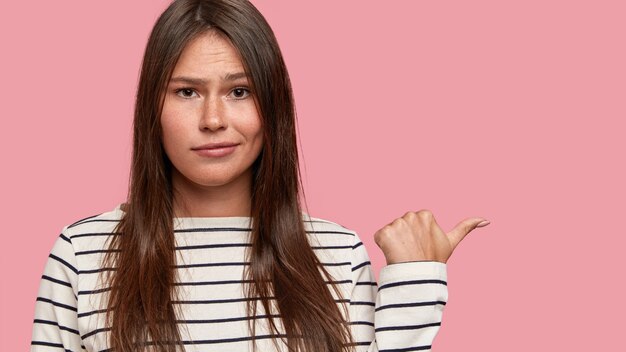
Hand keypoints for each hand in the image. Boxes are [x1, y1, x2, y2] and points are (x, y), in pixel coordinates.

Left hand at [374, 209, 489, 263]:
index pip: (414, 221)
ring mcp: (397, 223)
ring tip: (404, 254)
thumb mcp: (451, 242)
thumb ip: (466, 227)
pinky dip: (383, 245)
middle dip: (405, 237)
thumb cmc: (434, 260)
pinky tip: (392, 254)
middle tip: (413, 251)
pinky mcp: (384, 232)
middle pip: (402, 224)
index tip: (422, 246)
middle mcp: (411, 215)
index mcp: (426, 214)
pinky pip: (379, 236)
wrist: (419, 277)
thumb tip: (487, 220)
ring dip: (394, 242)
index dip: (417, 235)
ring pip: (391, 231)